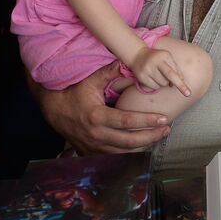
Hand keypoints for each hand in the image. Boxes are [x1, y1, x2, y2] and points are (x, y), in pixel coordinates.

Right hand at [33, 61, 170, 153]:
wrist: (54, 111)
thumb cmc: (74, 94)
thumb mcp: (90, 81)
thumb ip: (110, 73)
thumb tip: (128, 62)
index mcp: (96, 117)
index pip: (127, 122)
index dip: (147, 121)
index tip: (163, 119)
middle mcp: (96, 135)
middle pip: (130, 141)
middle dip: (151, 136)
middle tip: (166, 129)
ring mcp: (94, 147)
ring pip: (125, 152)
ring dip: (144, 146)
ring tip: (159, 136)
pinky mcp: (93, 153)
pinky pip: (116, 157)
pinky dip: (132, 153)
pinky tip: (144, 145)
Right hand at [130, 46, 190, 96]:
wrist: (137, 55)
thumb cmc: (156, 58)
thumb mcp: (167, 58)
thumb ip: (176, 68)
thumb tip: (181, 80)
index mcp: (163, 56)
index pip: (173, 72)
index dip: (181, 83)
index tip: (188, 93)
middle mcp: (154, 62)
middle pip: (168, 79)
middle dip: (179, 86)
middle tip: (187, 93)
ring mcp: (147, 70)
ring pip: (162, 84)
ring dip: (164, 83)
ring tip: (160, 76)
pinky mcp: (141, 77)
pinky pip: (154, 87)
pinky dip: (157, 85)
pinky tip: (153, 78)